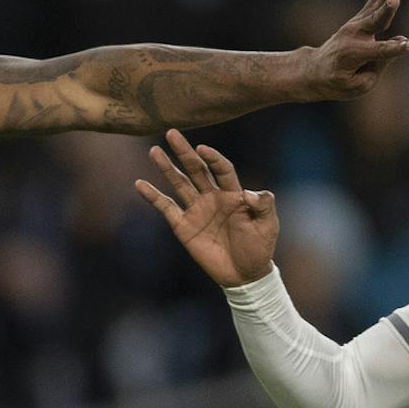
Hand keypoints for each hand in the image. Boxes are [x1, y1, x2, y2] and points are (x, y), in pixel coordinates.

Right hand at [134, 129, 279, 288]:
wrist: (245, 274)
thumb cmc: (259, 247)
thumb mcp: (268, 225)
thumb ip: (263, 205)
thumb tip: (249, 192)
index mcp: (233, 193)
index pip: (221, 168)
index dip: (213, 158)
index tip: (202, 149)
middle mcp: (212, 197)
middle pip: (196, 169)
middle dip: (184, 152)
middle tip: (172, 133)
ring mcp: (196, 210)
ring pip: (179, 184)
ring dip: (166, 168)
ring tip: (155, 151)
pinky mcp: (184, 226)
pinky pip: (166, 208)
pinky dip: (153, 197)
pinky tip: (140, 184)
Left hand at [302, 0, 408, 99]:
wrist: (316, 70)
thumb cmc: (340, 82)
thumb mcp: (360, 84)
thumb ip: (380, 63)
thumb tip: (400, 40)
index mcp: (355, 55)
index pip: (381, 52)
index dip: (398, 48)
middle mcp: (355, 36)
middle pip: (375, 21)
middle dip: (386, 10)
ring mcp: (357, 24)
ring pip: (376, 4)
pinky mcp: (360, 17)